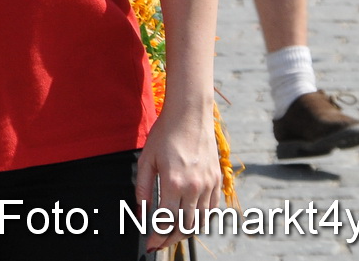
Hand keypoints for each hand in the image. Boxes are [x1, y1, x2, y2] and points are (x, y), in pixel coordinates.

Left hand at [135, 105, 222, 251]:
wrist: (191, 115)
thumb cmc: (165, 134)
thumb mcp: (146, 159)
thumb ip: (143, 188)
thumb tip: (141, 213)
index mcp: (173, 182)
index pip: (166, 221)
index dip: (157, 236)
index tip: (150, 244)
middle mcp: (194, 187)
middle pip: (184, 226)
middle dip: (170, 239)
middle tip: (159, 244)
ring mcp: (208, 185)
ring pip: (199, 221)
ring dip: (186, 233)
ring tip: (172, 235)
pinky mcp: (217, 180)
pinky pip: (211, 210)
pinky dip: (201, 220)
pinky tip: (190, 221)